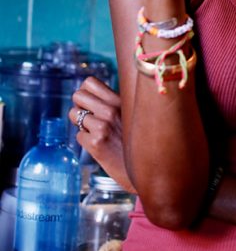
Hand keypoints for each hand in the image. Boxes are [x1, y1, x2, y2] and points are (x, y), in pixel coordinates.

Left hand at [70, 77, 134, 193]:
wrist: (148, 167)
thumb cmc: (138, 140)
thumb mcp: (131, 114)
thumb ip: (115, 103)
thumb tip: (91, 96)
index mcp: (119, 100)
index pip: (89, 82)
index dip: (86, 92)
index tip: (92, 102)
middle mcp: (109, 110)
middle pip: (77, 95)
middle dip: (80, 106)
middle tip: (90, 116)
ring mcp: (102, 127)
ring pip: (73, 114)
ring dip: (81, 124)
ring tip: (95, 131)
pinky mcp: (95, 144)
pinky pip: (78, 136)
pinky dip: (85, 141)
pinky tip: (99, 145)